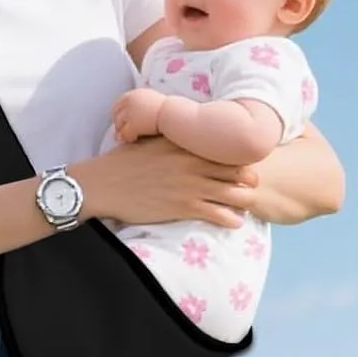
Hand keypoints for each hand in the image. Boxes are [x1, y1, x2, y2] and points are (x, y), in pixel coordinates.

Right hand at [74, 137, 258, 229]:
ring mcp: (189, 185)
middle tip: (254, 185)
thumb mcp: (148, 141)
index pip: (222, 148)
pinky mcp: (182, 206)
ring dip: (244, 200)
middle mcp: (191, 162)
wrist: (103, 185)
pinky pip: (217, 213)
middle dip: (248, 179)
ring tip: (249, 205)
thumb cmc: (122, 163)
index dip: (239, 156)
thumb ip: (169, 138)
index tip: (246, 162)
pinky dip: (231, 219)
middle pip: (234, 169)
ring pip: (231, 192)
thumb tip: (181, 134)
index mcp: (184, 144)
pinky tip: (236, 222)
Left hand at [110, 87, 165, 143]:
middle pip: (116, 112)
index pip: (119, 102)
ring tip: (123, 137)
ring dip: (120, 130)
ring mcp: (130, 113)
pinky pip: (126, 133)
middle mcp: (130, 102)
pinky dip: (127, 137)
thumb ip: (143, 101)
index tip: (117, 116)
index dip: (117, 110)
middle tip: (119, 129)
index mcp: (135, 94)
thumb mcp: (152, 98)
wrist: (172, 113)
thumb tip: (140, 108)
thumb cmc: (167, 107)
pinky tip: (132, 140)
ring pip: (119, 123)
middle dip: (117, 121)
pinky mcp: (133, 124)